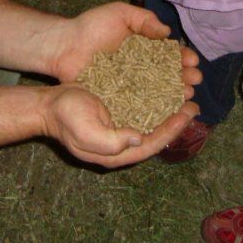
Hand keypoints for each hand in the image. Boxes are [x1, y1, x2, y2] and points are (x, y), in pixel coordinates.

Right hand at [41, 84, 199, 167]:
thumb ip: (111, 141)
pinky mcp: (117, 114)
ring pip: (151, 121)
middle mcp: (122, 143)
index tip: (188, 112)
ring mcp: (120, 128)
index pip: (152, 144)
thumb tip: (139, 138)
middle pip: (156, 133)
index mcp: (117, 152)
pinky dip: (156, 101)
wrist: (48, 104)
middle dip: (176, 120)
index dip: (172, 129)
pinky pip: (142, 110)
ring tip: (184, 94)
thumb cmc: (66, 116)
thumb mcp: (85, 131)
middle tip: (193, 103)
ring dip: (168, 109)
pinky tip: (164, 89)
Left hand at [43, 1, 200, 105]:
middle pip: (169, 74)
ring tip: (185, 93)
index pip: (170, 53)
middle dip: (184, 77)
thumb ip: (144, 19)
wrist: (65, 45)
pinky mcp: (119, 98)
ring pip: (158, 90)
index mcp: (146, 47)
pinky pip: (140, 103)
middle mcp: (142, 67)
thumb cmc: (91, 26)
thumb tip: (167, 33)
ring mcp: (131, 84)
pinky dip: (154, 106)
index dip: (183, 57)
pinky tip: (166, 109)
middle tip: (193, 80)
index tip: (192, 60)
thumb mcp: (120, 13)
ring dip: (174, 93)